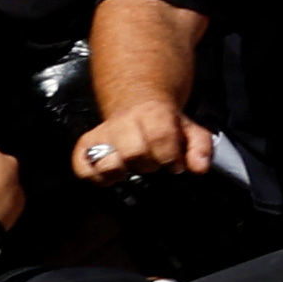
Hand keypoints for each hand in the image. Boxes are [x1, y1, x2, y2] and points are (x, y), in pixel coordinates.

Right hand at [75, 96, 211, 183]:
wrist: (139, 105)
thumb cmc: (165, 123)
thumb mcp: (190, 130)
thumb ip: (200, 147)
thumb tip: (199, 168)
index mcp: (152, 115)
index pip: (159, 137)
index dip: (169, 156)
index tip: (174, 164)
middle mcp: (123, 123)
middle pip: (133, 153)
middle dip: (148, 165)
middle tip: (153, 163)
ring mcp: (102, 134)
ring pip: (107, 163)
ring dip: (122, 172)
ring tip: (132, 168)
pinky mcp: (85, 145)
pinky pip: (83, 167)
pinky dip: (94, 176)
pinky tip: (111, 175)